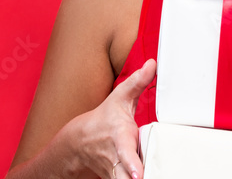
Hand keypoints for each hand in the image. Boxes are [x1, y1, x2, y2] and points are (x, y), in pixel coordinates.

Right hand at [64, 58, 155, 178]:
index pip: (124, 152)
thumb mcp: (119, 98)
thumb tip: (152, 64)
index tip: (138, 175)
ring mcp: (115, 172)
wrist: (79, 142)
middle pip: (125, 177)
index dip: (131, 164)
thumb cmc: (105, 119)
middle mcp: (116, 158)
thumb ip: (137, 82)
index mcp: (119, 137)